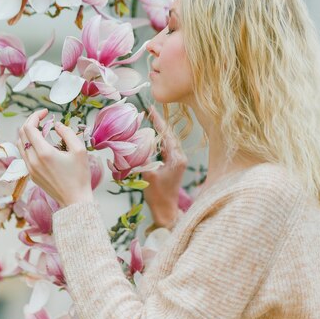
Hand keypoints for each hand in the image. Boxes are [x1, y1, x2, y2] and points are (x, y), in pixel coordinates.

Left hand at [17, 109, 93, 207]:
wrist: (75, 200)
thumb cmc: (80, 175)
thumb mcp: (79, 150)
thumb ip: (67, 133)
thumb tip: (57, 125)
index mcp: (44, 153)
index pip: (29, 128)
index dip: (35, 116)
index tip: (46, 112)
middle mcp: (33, 160)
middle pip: (21, 134)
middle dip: (31, 122)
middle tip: (43, 119)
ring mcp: (30, 169)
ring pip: (20, 145)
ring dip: (28, 134)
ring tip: (42, 130)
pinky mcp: (31, 175)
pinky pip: (25, 155)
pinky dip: (29, 145)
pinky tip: (42, 144)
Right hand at [142, 106, 187, 227]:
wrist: (165, 210)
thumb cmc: (157, 195)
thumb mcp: (148, 173)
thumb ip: (144, 156)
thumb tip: (138, 140)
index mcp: (176, 158)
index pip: (167, 134)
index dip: (158, 120)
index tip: (151, 108)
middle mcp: (180, 156)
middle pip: (169, 135)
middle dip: (158, 123)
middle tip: (148, 111)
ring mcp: (178, 160)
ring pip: (168, 140)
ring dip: (158, 131)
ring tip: (149, 119)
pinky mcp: (175, 164)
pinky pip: (166, 147)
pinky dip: (159, 140)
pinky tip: (151, 136)